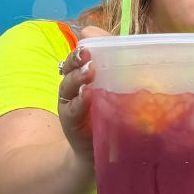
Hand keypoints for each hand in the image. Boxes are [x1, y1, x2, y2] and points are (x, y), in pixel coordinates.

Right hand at [56, 26, 108, 159]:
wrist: (99, 152)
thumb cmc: (111, 115)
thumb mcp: (118, 91)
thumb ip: (119, 69)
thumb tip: (125, 50)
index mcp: (84, 78)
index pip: (78, 59)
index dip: (81, 50)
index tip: (88, 41)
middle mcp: (73, 89)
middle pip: (69, 69)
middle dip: (76, 60)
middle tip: (87, 54)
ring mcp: (71, 105)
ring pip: (68, 87)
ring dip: (78, 78)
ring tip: (90, 72)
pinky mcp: (71, 123)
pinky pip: (73, 111)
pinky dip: (79, 102)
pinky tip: (87, 95)